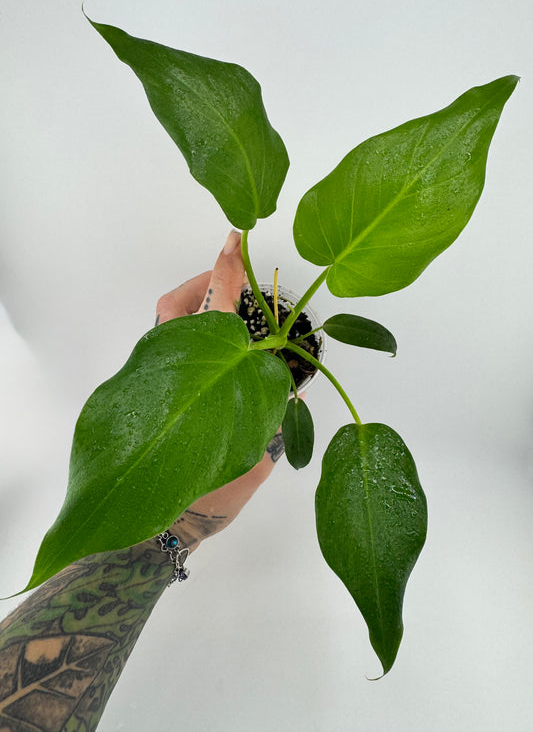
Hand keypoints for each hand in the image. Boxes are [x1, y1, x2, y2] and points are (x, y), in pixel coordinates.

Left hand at [155, 230, 284, 551]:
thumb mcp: (254, 454)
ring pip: (168, 325)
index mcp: (205, 381)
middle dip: (206, 284)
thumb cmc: (213, 494)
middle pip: (176, 310)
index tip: (235, 238)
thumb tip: (288, 378)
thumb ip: (272, 410)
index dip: (228, 273)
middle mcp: (172, 372)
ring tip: (231, 304)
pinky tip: (221, 342)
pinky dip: (194, 330)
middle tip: (235, 277)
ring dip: (197, 305)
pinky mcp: (152, 392)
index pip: (215, 314)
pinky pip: (170, 346)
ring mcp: (156, 381)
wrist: (170, 525)